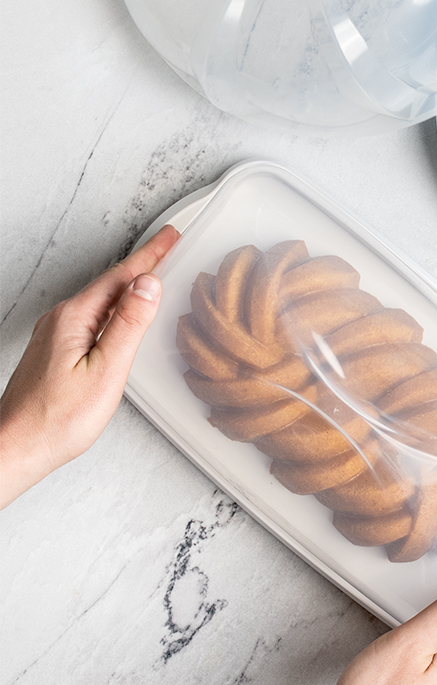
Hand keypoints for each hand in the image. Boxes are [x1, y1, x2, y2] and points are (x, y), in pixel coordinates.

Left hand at [0, 224, 179, 506]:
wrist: (16, 449)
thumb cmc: (56, 420)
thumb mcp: (105, 371)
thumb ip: (128, 325)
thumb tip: (148, 285)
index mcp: (75, 319)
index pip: (122, 276)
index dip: (151, 254)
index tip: (170, 235)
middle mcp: (62, 321)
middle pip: (111, 284)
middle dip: (143, 264)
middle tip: (169, 247)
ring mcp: (57, 335)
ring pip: (102, 300)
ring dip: (131, 286)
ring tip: (154, 275)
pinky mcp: (57, 351)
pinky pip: (93, 317)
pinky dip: (116, 308)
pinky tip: (124, 315)